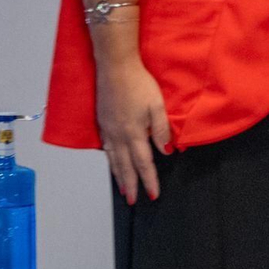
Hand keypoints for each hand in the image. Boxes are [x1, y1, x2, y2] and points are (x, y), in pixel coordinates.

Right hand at [95, 60, 171, 203]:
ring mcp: (108, 129)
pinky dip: (110, 160)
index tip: (153, 194)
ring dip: (119, 176)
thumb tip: (166, 151)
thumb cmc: (138, 84)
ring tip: (122, 188)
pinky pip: (106, 148)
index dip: (149, 180)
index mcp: (134, 133)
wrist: (115, 68)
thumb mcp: (157, 105)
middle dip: (131, 185)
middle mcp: (118, 135)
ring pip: (114, 159)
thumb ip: (161, 130)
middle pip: (125, 166)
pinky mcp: (102, 122)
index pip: (144, 163)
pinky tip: (112, 162)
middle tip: (132, 200)